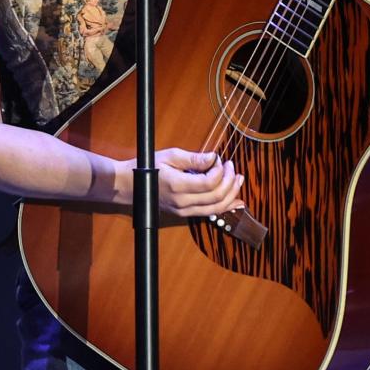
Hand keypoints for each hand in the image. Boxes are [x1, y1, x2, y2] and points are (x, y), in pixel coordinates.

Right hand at [114, 149, 244, 217]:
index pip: (209, 182)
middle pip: (217, 197)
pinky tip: (236, 200)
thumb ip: (194, 159)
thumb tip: (214, 158)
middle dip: (230, 181)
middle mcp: (182, 202)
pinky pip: (210, 213)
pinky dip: (225, 207)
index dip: (220, 170)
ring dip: (231, 194)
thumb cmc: (149, 167)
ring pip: (216, 208)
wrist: (131, 186)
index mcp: (178, 186)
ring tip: (238, 179)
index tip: (220, 159)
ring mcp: (183, 211)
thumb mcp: (170, 156)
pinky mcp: (185, 214)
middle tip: (232, 166)